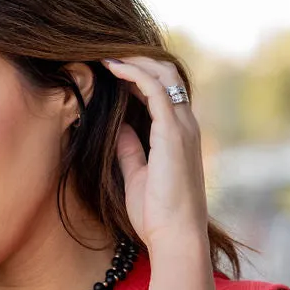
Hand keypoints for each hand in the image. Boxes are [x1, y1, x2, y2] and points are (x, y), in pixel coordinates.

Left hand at [102, 56, 208, 247]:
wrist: (174, 237)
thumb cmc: (157, 215)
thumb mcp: (137, 175)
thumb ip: (130, 149)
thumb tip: (118, 128)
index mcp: (179, 135)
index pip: (163, 89)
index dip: (138, 73)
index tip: (108, 68)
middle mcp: (186, 125)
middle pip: (166, 72)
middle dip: (136, 57)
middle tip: (104, 52)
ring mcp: (182, 126)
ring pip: (162, 73)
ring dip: (133, 58)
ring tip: (104, 52)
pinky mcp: (173, 132)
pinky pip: (154, 88)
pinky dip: (133, 72)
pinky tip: (111, 67)